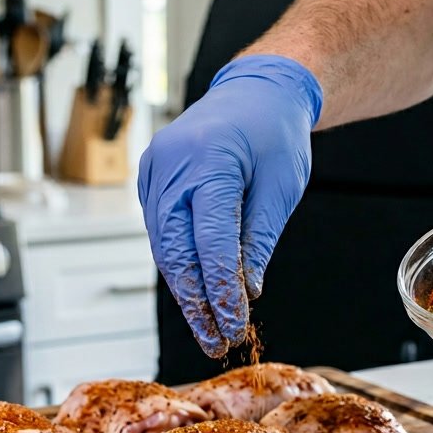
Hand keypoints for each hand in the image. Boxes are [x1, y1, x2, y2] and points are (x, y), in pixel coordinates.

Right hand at [137, 55, 322, 356]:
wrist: (255, 90)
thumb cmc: (274, 132)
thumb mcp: (282, 186)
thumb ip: (259, 238)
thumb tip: (245, 290)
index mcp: (208, 161)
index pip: (210, 242)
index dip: (221, 290)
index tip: (233, 325)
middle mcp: (171, 166)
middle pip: (177, 252)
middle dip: (198, 303)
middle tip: (217, 341)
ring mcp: (154, 172)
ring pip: (165, 249)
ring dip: (187, 292)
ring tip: (210, 329)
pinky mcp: (150, 181)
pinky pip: (162, 234)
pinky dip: (179, 267)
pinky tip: (198, 296)